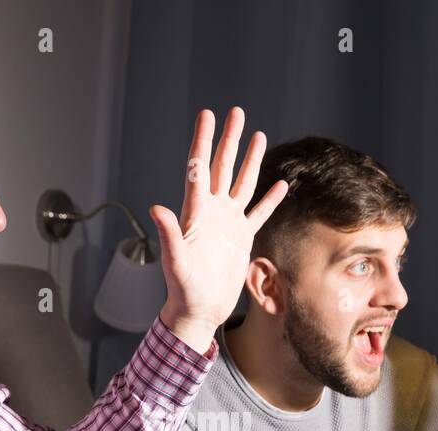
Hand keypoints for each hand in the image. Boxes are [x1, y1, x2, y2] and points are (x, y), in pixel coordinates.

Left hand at [152, 107, 288, 353]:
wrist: (199, 311)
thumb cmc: (183, 290)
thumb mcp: (176, 262)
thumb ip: (169, 235)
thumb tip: (156, 208)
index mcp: (194, 213)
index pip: (198, 168)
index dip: (202, 141)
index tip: (208, 115)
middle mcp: (211, 213)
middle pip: (221, 167)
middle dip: (228, 139)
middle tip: (236, 112)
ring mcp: (227, 224)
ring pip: (242, 184)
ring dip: (249, 159)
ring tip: (258, 134)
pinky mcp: (241, 238)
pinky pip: (258, 213)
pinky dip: (270, 199)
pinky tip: (281, 183)